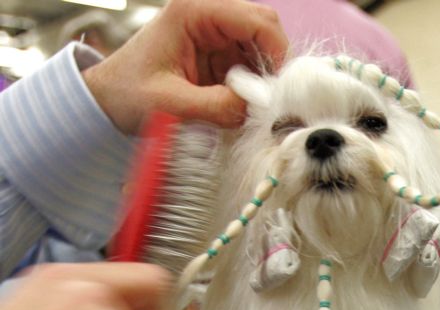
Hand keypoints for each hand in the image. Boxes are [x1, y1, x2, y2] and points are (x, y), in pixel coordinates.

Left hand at [83, 0, 287, 133]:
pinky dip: (252, 89)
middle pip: (264, 30)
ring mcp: (214, 37)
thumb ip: (218, 106)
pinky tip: (240, 107)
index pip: (257, 20)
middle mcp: (208, 17)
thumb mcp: (172, 104)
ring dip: (262, 80)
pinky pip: (248, 68)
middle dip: (273, 66)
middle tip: (268, 100)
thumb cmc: (128, 95)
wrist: (106, 102)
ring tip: (250, 108)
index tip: (278, 90)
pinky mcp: (216, 57)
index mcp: (195, 12)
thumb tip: (258, 110)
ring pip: (260, 51)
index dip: (276, 53)